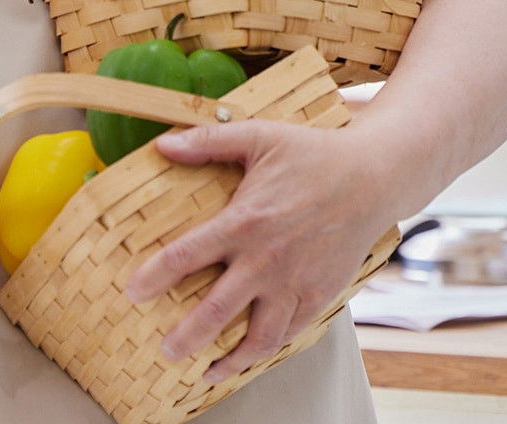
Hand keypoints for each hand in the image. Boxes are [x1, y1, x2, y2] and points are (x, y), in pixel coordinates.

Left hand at [123, 121, 396, 384]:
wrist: (373, 176)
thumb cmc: (314, 154)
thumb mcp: (259, 137)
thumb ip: (208, 142)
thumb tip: (162, 146)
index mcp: (245, 221)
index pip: (187, 255)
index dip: (154, 276)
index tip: (133, 293)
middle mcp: (267, 258)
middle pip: (217, 310)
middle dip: (186, 336)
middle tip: (165, 350)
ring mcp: (296, 281)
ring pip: (258, 335)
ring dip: (229, 358)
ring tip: (205, 369)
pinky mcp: (320, 293)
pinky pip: (290, 332)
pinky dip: (266, 350)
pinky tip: (249, 355)